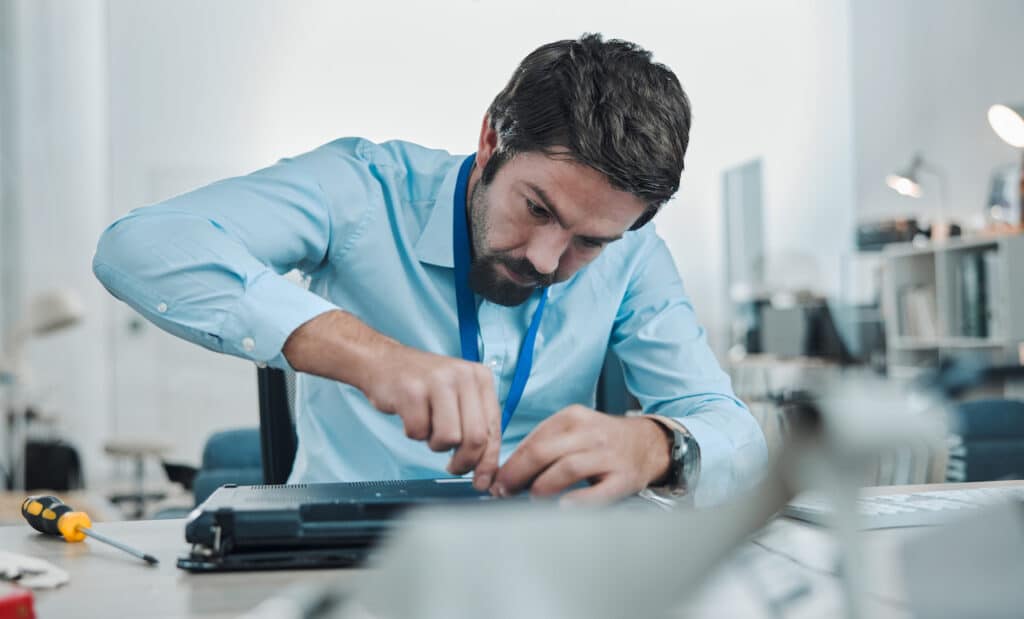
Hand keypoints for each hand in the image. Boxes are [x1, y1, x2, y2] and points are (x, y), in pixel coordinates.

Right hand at [282, 310, 500, 489]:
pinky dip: (413, 433)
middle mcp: (463, 376)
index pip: (493, 428)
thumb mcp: (457, 396)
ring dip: (435, 444)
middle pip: (475, 438)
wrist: (382, 361)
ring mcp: (437, 381)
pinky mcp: (412, 390)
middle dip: (464, 461)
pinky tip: (410, 416)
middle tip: (452, 467)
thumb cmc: (422, 386)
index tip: (483, 482)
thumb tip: (485, 473)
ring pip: (449, 439)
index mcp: (480, 377)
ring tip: (427, 428)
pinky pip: (418, 432)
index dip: (489, 461)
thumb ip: (474, 426)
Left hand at [491, 405, 671, 504]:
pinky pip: (599, 492)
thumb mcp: (575, 430)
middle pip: (544, 452)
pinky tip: (562, 507)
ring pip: (567, 468)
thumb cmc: (603, 441)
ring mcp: (608, 456)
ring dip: (542, 486)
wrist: (649, 443)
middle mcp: (590, 433)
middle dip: (517, 475)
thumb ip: (545, 445)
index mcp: (573, 417)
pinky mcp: (623, 478)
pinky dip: (578, 501)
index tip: (497, 481)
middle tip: (504, 492)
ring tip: (531, 498)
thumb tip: (508, 472)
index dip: (511, 463)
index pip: (533, 440)